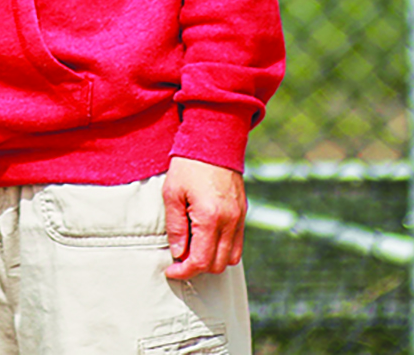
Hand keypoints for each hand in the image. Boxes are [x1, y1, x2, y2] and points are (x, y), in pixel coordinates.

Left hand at [163, 156, 246, 277]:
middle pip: (217, 264)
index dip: (184, 271)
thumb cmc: (188, 166)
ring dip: (211, 260)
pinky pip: (237, 244)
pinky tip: (206, 240)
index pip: (200, 261)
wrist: (213, 142)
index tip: (171, 270)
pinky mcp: (243, 214)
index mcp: (210, 218)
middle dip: (197, 268)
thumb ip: (175, 227)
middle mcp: (230, 222)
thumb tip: (178, 253)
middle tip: (178, 260)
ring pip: (231, 258)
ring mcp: (240, 219)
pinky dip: (223, 249)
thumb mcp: (172, 194)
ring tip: (191, 249)